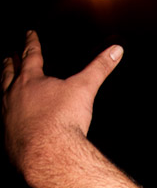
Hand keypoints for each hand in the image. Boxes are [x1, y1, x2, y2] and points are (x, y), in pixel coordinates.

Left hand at [2, 31, 122, 178]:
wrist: (47, 153)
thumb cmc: (63, 120)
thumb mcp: (85, 89)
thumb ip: (99, 68)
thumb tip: (115, 50)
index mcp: (31, 80)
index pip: (31, 55)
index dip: (31, 43)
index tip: (29, 34)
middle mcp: (14, 96)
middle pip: (9, 74)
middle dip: (10, 64)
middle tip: (9, 56)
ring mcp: (8, 117)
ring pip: (3, 97)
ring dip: (5, 88)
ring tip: (5, 85)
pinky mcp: (8, 137)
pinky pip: (4, 123)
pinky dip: (7, 117)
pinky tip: (10, 121)